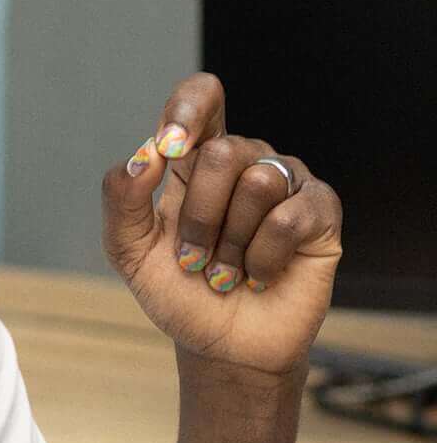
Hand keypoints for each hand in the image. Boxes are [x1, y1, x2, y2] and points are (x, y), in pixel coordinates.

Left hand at [101, 73, 342, 380]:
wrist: (220, 345)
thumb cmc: (178, 292)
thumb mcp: (129, 251)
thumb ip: (121, 201)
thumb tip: (143, 156)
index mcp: (195, 160)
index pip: (201, 97)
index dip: (188, 111)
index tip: (169, 149)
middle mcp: (244, 160)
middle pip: (220, 153)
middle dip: (198, 218)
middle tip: (194, 260)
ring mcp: (285, 181)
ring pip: (256, 182)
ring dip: (230, 245)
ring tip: (226, 271)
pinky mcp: (320, 210)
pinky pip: (287, 217)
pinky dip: (261, 259)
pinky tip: (259, 276)